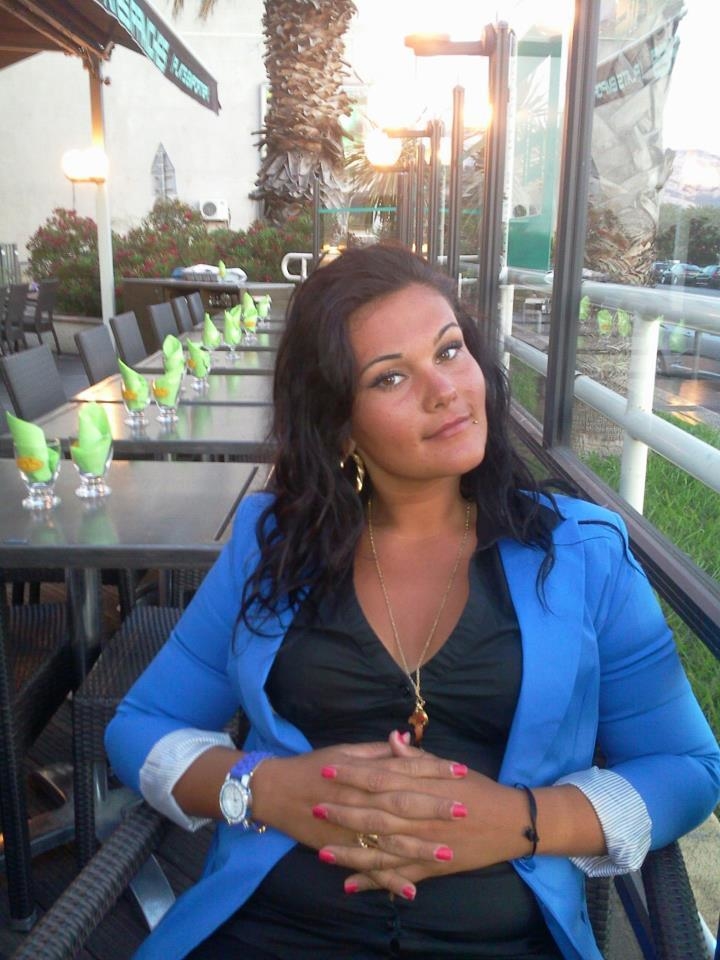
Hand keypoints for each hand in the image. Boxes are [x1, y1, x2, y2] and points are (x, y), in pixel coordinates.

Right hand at [250, 731, 466, 859]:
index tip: (461, 770)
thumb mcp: (346, 750)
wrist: (276, 791)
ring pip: (390, 840)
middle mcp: (361, 799)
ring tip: (447, 853)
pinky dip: (388, 880)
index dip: (434, 769)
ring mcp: (352, 828)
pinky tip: (411, 891)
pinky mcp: (342, 849)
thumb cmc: (315, 766)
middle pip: (403, 804)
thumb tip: (404, 739)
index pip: (406, 769)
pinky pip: (368, 867)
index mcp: (365, 772)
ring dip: (419, 848)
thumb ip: (378, 751)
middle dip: (434, 808)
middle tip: (464, 809)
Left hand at [313, 734, 529, 898]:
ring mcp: (425, 844)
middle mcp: (420, 816)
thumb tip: (391, 739)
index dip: (352, 775)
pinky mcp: (431, 867)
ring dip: (351, 851)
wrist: (509, 822)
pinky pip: (398, 875)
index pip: (380, 778)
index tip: (327, 770)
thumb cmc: (477, 789)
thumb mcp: (448, 766)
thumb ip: (416, 757)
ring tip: (321, 852)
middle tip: (316, 808)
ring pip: (381, 849)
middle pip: (375, 814)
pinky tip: (350, 885)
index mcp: (422, 787)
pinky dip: (374, 881)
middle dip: (344, 812)